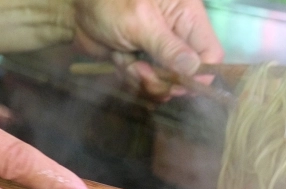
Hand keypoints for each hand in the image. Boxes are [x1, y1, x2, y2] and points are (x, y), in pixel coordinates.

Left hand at [73, 0, 223, 97]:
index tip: (179, 84)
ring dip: (144, 80)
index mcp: (187, 16)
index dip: (200, 74)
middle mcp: (178, 34)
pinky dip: (131, 78)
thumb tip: (195, 70)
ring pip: (167, 83)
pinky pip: (147, 83)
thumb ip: (168, 47)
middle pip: (189, 75)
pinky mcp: (144, 61)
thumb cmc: (108, 2)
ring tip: (127, 63)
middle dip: (165, 80)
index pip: (211, 53)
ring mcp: (161, 50)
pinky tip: (120, 61)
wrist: (74, 7)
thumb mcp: (140, 22)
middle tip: (142, 72)